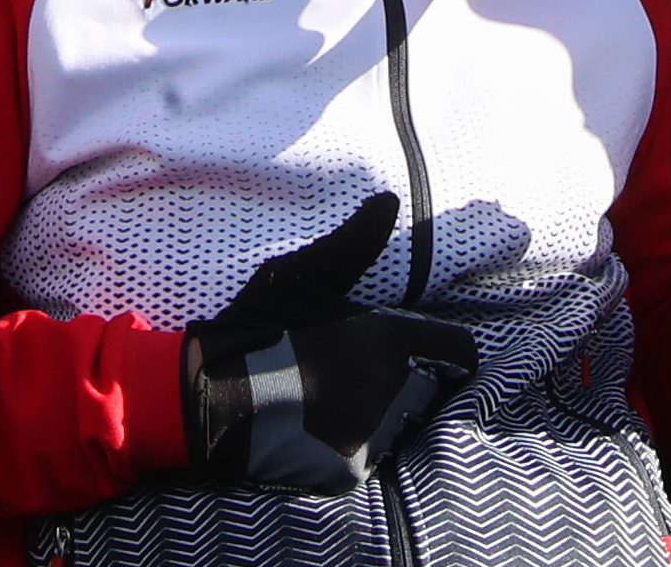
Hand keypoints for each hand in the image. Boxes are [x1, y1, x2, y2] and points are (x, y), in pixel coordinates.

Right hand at [179, 192, 480, 495]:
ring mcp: (376, 435)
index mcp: (391, 341)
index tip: (417, 347)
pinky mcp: (354, 470)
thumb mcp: (304, 274)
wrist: (211, 395)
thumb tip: (390, 199)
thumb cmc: (260, 325)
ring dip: (388, 411)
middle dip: (412, 377)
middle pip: (434, 387)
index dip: (443, 348)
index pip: (460, 352)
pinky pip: (376, 454)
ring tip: (340, 396)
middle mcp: (394, 391)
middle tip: (365, 370)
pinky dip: (359, 443)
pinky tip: (323, 425)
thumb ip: (355, 243)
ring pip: (407, 421)